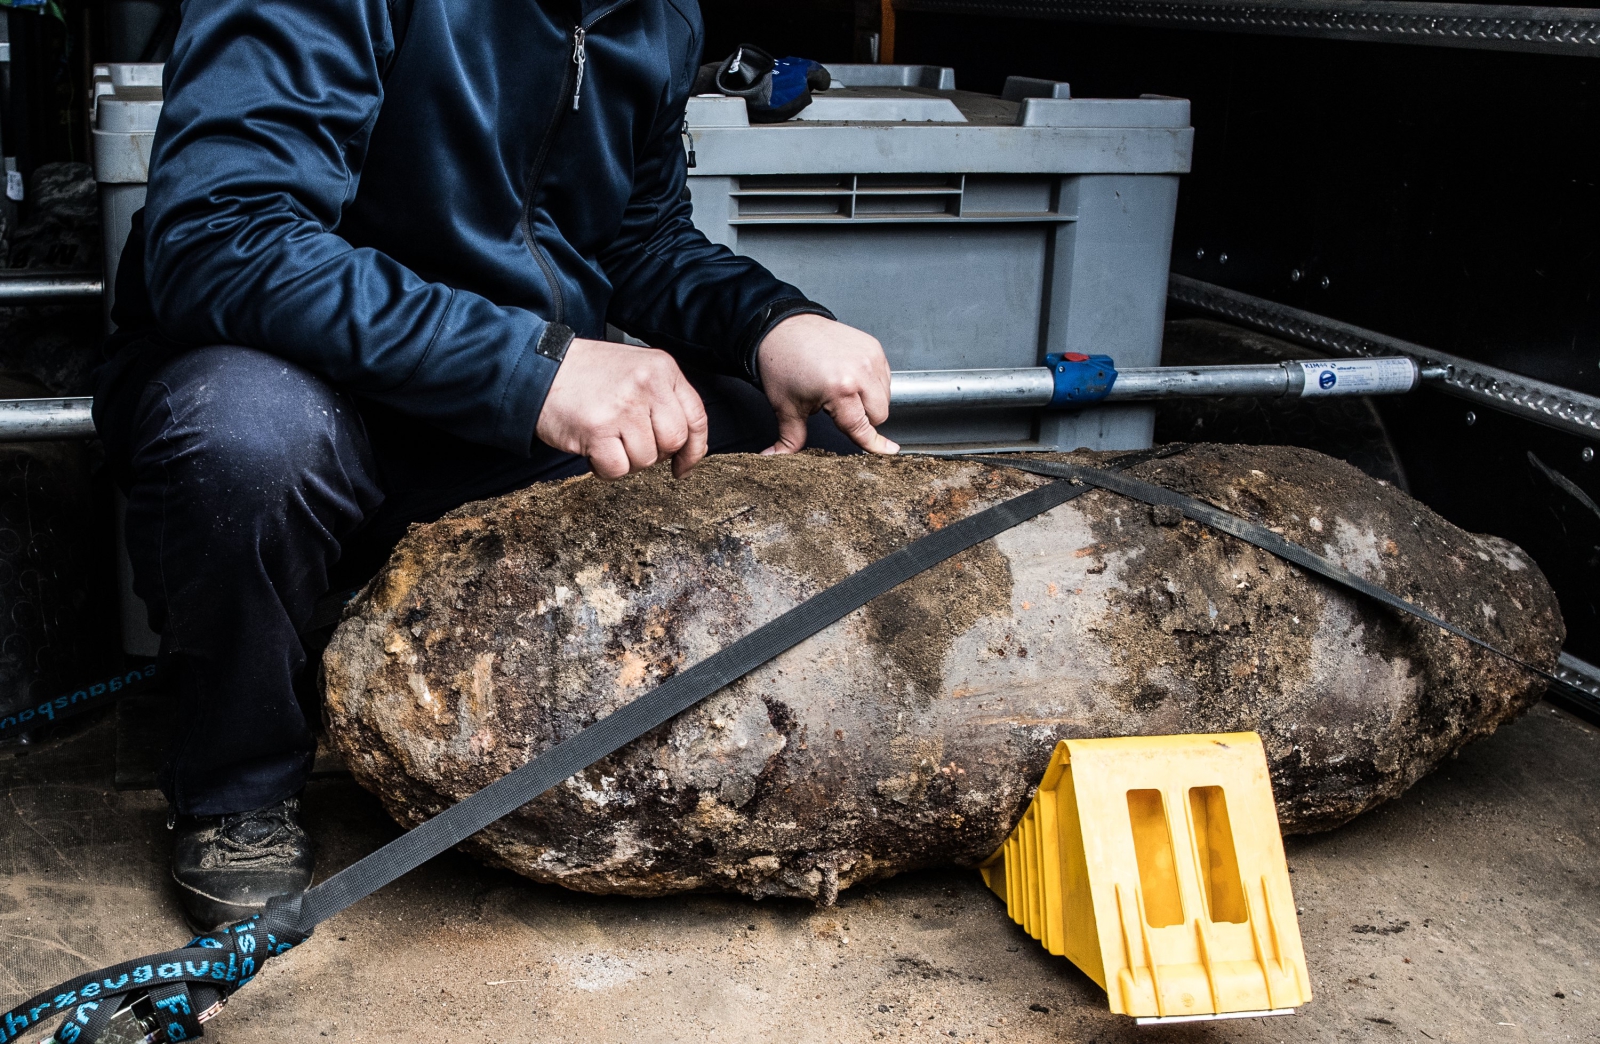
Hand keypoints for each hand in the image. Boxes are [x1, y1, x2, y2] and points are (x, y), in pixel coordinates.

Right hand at [536, 338, 708, 478]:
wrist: (538, 368)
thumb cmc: (586, 374)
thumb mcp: (636, 370)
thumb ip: (663, 399)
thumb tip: (686, 446)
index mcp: (662, 368)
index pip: (696, 417)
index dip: (694, 449)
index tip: (683, 465)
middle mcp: (647, 384)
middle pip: (674, 442)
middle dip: (654, 453)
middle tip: (630, 444)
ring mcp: (624, 407)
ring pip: (646, 459)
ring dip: (626, 460)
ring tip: (606, 438)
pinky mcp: (598, 430)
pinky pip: (617, 470)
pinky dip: (604, 468)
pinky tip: (593, 449)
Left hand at [756, 314, 897, 455]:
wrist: (784, 327)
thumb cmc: (783, 363)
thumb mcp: (786, 407)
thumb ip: (790, 439)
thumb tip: (775, 458)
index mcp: (840, 389)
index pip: (862, 427)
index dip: (873, 444)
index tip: (889, 452)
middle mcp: (860, 371)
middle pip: (879, 414)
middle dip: (863, 419)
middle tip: (838, 410)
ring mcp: (870, 357)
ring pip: (885, 396)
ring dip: (870, 401)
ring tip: (843, 391)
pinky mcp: (873, 346)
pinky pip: (884, 376)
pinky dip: (872, 383)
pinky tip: (851, 378)